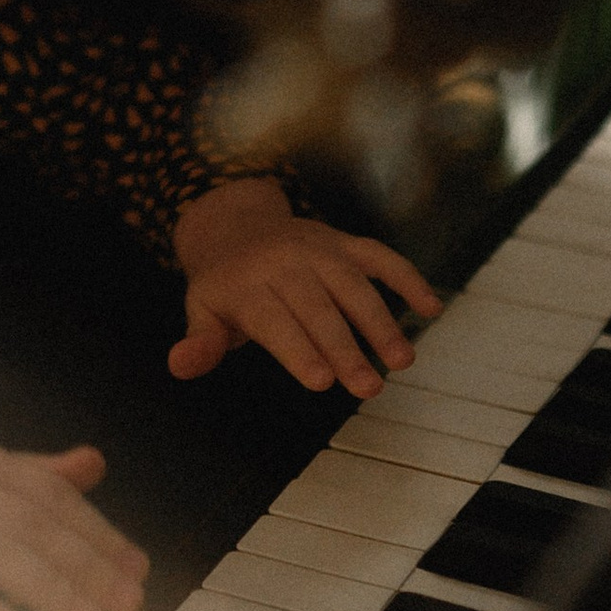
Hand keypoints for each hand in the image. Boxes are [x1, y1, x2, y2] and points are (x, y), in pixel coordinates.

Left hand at [171, 174, 436, 397]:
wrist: (234, 222)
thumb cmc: (223, 284)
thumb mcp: (201, 310)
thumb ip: (200, 341)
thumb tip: (179, 365)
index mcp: (246, 285)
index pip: (276, 321)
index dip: (299, 351)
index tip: (322, 382)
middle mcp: (285, 262)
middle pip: (318, 308)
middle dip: (345, 348)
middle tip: (369, 388)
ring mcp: (319, 248)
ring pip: (353, 285)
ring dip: (380, 322)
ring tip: (402, 360)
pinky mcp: (344, 242)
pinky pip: (380, 256)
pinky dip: (407, 278)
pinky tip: (431, 307)